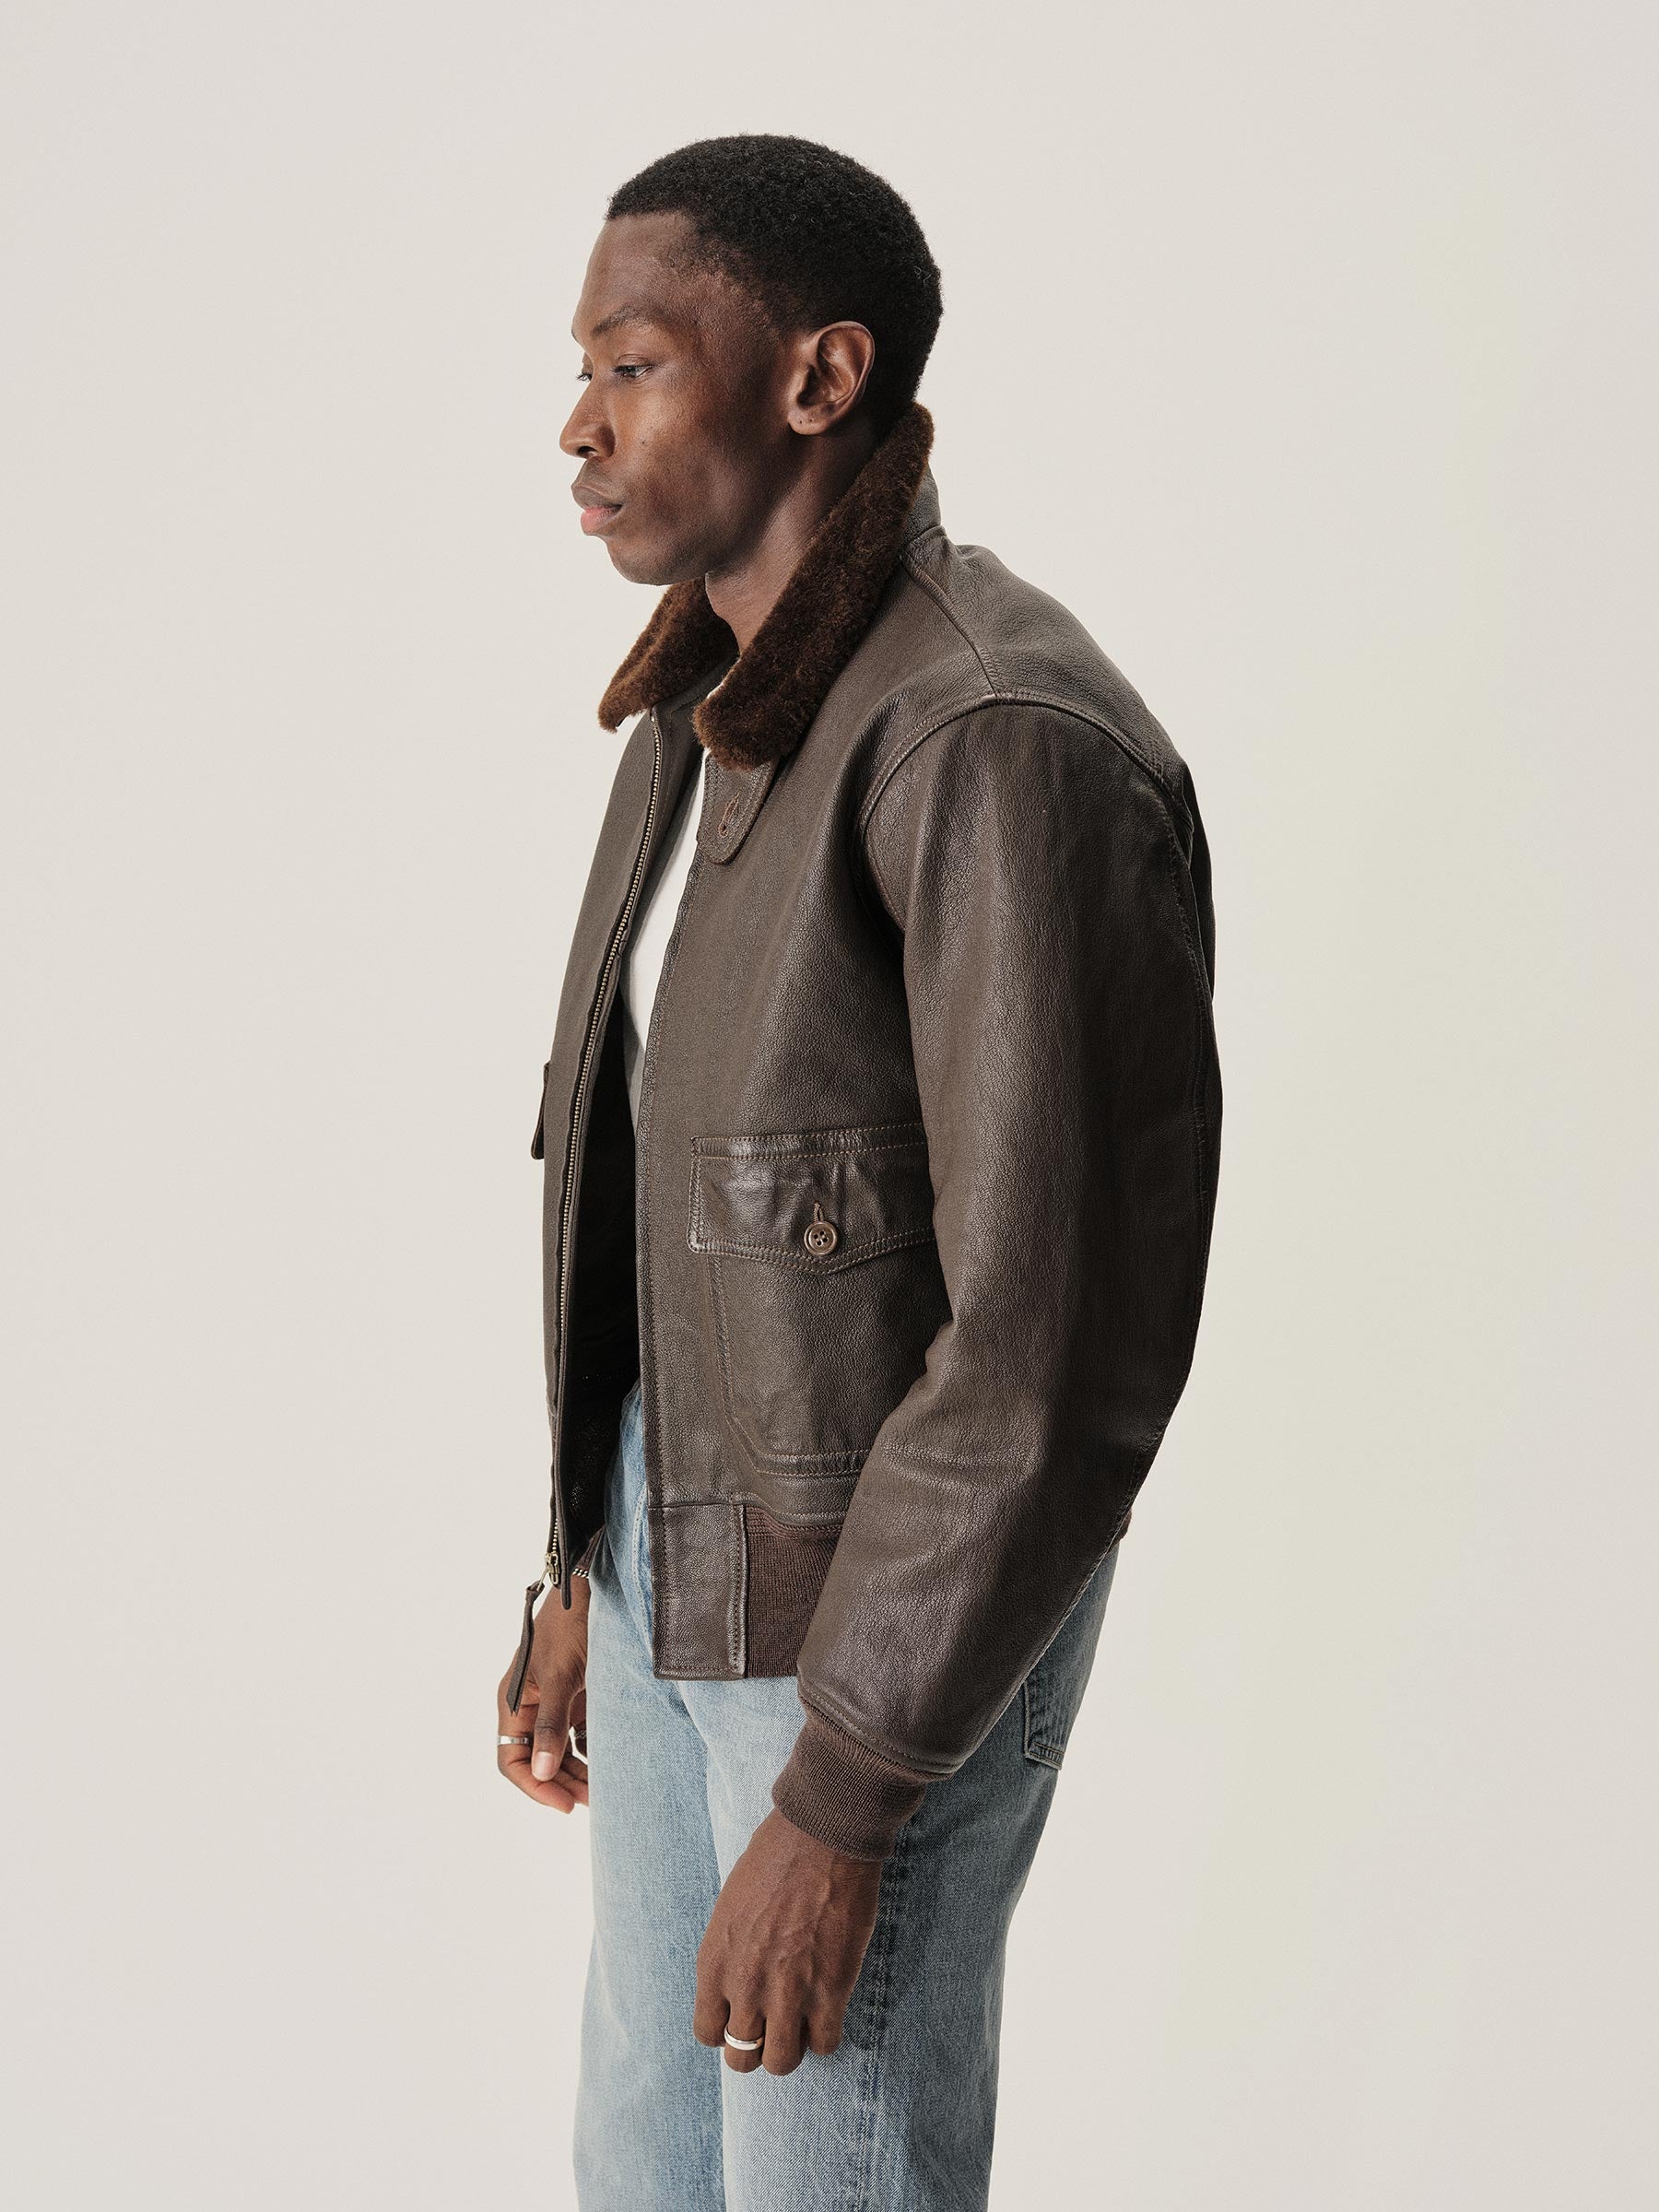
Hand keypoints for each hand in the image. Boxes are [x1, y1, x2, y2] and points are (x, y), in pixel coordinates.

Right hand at [496, 1576, 590, 1812]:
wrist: (594, 1590)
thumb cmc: (569, 1627)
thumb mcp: (560, 1676)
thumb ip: (553, 1725)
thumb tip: (543, 1773)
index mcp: (514, 1703)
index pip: (512, 1760)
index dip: (533, 1786)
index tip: (563, 1804)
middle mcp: (531, 1708)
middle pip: (538, 1761)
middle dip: (560, 1783)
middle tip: (590, 1802)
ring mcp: (555, 1704)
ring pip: (560, 1753)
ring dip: (577, 1773)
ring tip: (603, 1791)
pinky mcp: (579, 1699)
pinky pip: (580, 1737)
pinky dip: (592, 1754)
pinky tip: (610, 1765)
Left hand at [693, 1809, 882, 2075]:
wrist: (821, 1834)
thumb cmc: (774, 1857)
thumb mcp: (731, 1907)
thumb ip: (731, 1953)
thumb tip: (740, 1983)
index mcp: (714, 1962)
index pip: (707, 2032)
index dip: (729, 2027)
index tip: (746, 2014)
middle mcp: (744, 1985)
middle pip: (741, 2058)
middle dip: (758, 2045)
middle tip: (776, 2022)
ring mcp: (787, 1993)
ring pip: (781, 2063)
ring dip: (791, 2046)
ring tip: (802, 2021)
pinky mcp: (830, 1990)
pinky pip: (824, 2045)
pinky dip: (826, 2034)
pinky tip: (828, 2009)